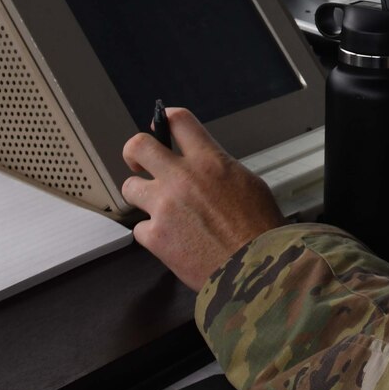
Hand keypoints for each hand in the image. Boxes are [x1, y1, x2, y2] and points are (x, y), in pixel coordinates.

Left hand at [121, 106, 285, 290]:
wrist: (254, 270)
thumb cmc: (259, 231)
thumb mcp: (249, 184)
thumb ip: (219, 169)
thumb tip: (203, 165)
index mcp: (209, 161)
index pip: (178, 120)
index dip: (165, 119)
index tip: (161, 125)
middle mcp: (181, 178)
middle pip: (138, 145)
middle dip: (134, 152)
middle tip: (139, 163)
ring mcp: (164, 207)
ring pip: (130, 187)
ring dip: (142, 196)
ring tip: (160, 208)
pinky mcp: (154, 236)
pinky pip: (139, 228)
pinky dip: (153, 233)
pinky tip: (172, 239)